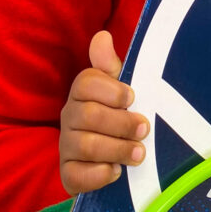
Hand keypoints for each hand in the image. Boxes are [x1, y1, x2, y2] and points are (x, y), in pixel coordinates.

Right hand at [60, 30, 149, 194]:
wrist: (108, 158)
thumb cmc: (118, 116)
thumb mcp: (119, 89)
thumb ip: (111, 66)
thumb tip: (103, 36)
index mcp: (82, 93)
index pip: (85, 83)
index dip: (111, 90)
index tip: (132, 98)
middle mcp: (69, 117)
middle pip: (88, 116)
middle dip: (121, 123)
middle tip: (144, 129)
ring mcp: (66, 146)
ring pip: (86, 145)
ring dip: (117, 149)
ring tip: (139, 153)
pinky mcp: (68, 174)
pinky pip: (76, 175)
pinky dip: (99, 174)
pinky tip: (116, 172)